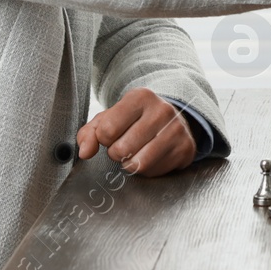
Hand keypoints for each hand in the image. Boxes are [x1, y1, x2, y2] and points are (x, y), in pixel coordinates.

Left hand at [76, 87, 195, 175]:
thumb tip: (85, 152)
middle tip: (125, 145)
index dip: (103, 138)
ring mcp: (176, 130)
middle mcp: (162, 110)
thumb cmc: (136, 120)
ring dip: (130, 164)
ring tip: (136, 152)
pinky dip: (148, 170)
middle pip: (121, 150)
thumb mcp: (111, 119)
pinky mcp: (186, 149)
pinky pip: (154, 171)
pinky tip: (152, 156)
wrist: (174, 120)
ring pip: (137, 164)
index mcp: (140, 97)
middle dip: (117, 153)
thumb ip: (90, 133)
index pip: (106, 130)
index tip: (112, 134)